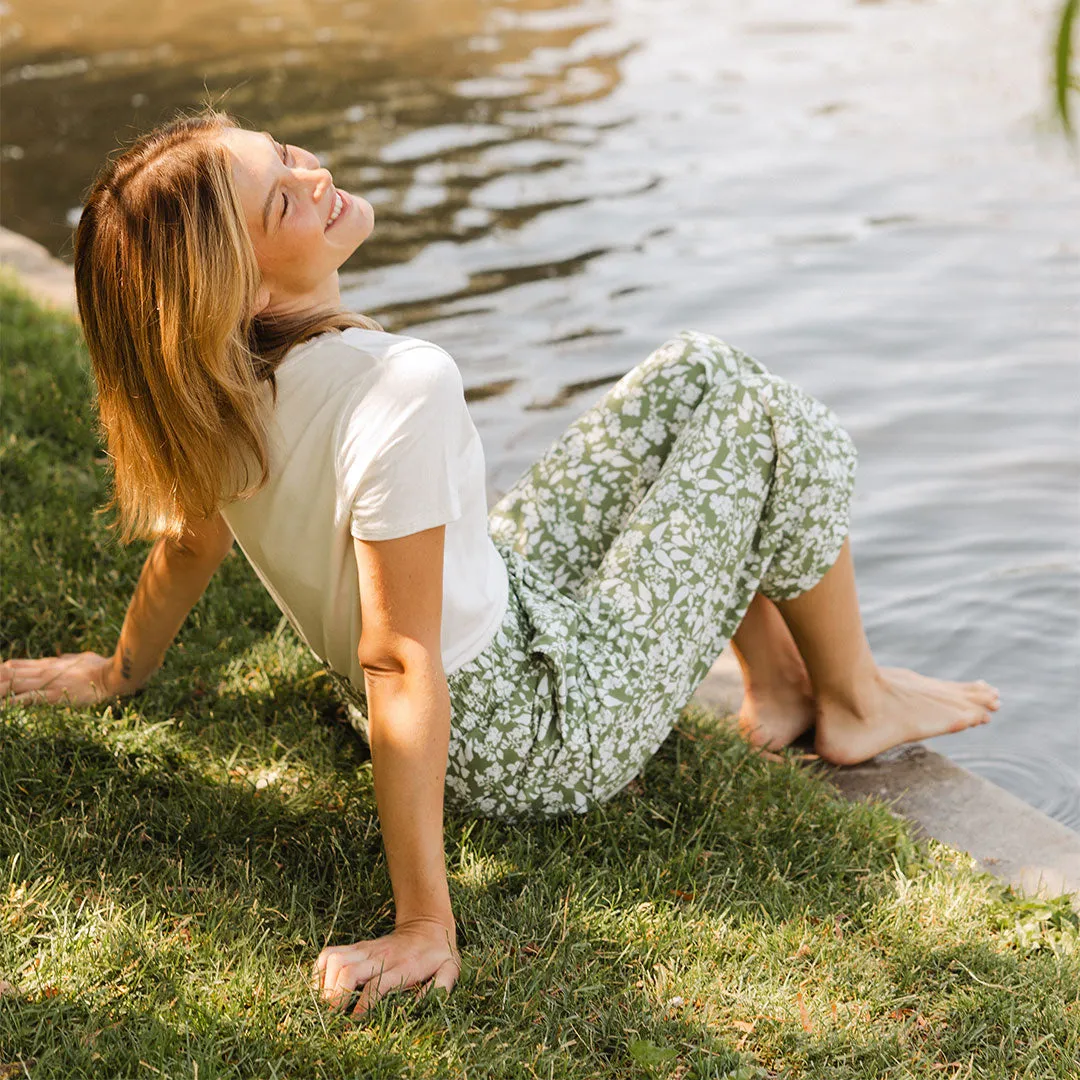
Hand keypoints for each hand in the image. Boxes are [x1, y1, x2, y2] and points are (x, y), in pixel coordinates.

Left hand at [0, 651, 123, 707]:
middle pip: (9, 673)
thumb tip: (62, 657)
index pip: (16, 664)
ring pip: (13, 684)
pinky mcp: (52, 695)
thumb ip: (68, 659)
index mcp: (49, 664)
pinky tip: (3, 706)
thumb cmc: (100, 666)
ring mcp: (47, 682)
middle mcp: (43, 671)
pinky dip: (11, 702)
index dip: (1, 670)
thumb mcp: (81, 658)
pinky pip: (26, 699)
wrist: (110, 675)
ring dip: (0, 690)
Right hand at [312, 916, 459, 1016]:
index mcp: (402, 966)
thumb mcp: (450, 969)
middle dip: (336, 998)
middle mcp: (380, 956)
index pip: (376, 986)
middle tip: (335, 1017)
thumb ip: (441, 986)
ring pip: (335, 960)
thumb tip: (423, 1003)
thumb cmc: (438, 954)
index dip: (363, 1007)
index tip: (356, 1023)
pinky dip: (320, 971)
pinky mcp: (357, 947)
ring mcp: (366, 949)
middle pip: (348, 971)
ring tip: (329, 1003)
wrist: (428, 925)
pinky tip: (325, 987)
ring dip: (326, 984)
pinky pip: (329, 954)